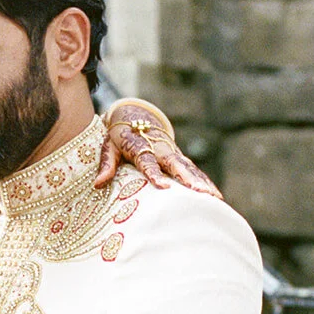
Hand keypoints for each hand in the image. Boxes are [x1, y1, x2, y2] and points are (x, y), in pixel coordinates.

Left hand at [95, 100, 221, 197]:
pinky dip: (205, 181)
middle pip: (175, 165)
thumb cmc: (117, 136)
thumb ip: (106, 164)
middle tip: (200, 192)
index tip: (163, 186)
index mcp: (140, 146)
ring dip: (202, 181)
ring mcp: (171, 153)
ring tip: (214, 197)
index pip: (147, 162)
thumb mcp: (107, 146)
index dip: (155, 174)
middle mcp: (159, 149)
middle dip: (188, 179)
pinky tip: (215, 195)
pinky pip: (193, 170)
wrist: (132, 116)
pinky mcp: (178, 157)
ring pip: (188, 168)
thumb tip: (98, 184)